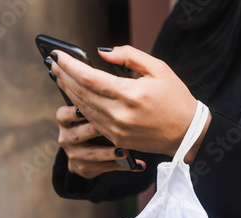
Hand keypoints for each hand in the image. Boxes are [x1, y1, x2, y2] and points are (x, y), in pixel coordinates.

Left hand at [50, 46, 209, 162]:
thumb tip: (103, 53)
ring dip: (69, 91)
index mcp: (131, 95)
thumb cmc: (176, 99)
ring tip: (59, 77)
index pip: (89, 77)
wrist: (187, 133)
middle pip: (81, 93)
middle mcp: (120, 114)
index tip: (57, 55)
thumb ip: (130, 56)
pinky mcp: (118, 140)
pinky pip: (92, 121)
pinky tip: (75, 97)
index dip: (70, 65)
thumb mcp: (159, 69)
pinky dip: (81, 107)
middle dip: (64, 76)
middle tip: (53, 63)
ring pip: (83, 108)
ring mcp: (117, 130)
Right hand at [56, 106, 145, 178]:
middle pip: (78, 134)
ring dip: (109, 153)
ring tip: (125, 152)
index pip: (63, 115)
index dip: (72, 113)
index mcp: (66, 121)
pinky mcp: (85, 168)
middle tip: (109, 128)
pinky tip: (138, 165)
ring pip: (92, 154)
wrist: (85, 156)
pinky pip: (106, 167)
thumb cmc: (93, 126)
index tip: (82, 110)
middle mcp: (67, 137)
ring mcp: (74, 154)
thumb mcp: (90, 115)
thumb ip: (99, 105)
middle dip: (93, 131)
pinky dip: (123, 166)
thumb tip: (124, 90)